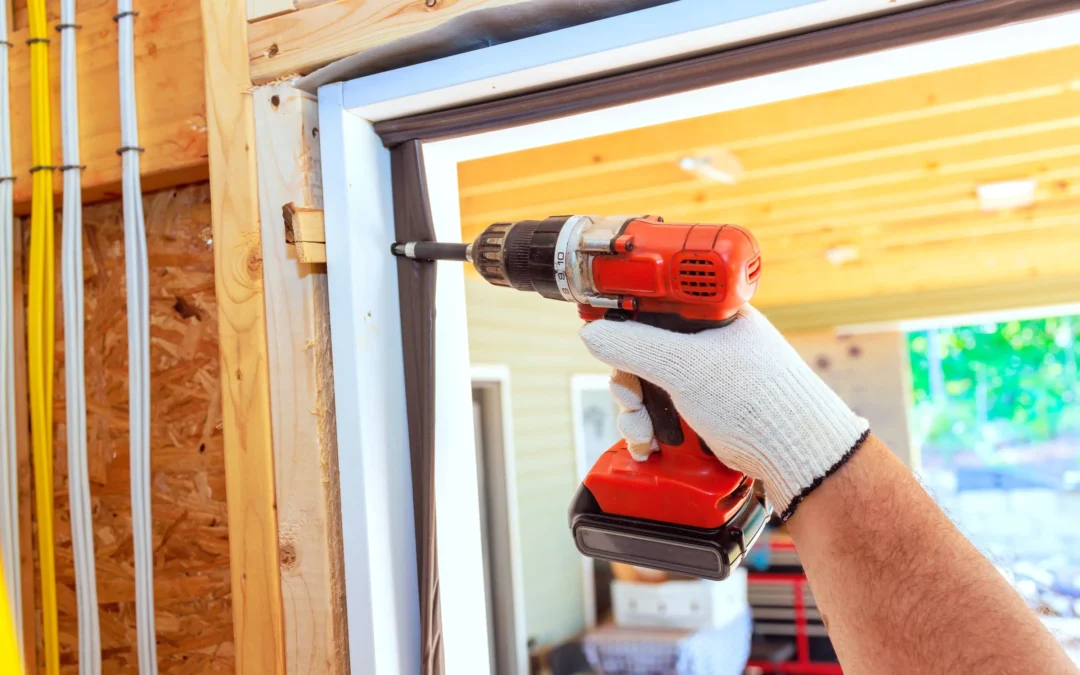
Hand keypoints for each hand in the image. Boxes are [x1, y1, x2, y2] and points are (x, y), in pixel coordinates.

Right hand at [580, 306, 869, 519]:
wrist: (801, 458)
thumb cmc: (761, 402)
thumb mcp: (687, 366)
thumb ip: (635, 345)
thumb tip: (593, 332)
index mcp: (715, 316)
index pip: (656, 304)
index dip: (625, 319)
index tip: (600, 330)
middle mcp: (713, 345)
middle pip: (646, 352)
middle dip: (628, 382)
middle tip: (629, 400)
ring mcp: (713, 381)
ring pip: (653, 387)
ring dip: (637, 413)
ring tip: (644, 436)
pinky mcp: (712, 413)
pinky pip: (668, 413)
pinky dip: (653, 430)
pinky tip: (651, 447)